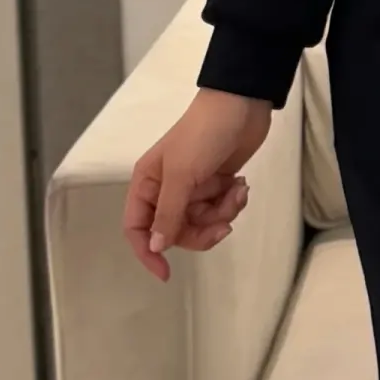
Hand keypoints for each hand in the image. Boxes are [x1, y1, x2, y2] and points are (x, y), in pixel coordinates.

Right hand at [122, 87, 271, 281]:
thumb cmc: (203, 135)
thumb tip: (156, 246)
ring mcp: (193, 188)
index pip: (137, 228)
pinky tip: (242, 185)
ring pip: (202, 221)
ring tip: (237, 191)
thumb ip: (168, 213)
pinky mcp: (216, 184)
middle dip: (202, 230)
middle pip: (175, 231)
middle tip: (224, 224)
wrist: (241, 106)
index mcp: (147, 183)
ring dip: (223, 212)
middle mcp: (166, 189)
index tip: (166, 273)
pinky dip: (232, 201)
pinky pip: (220, 209)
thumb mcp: (182, 175)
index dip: (147, 252)